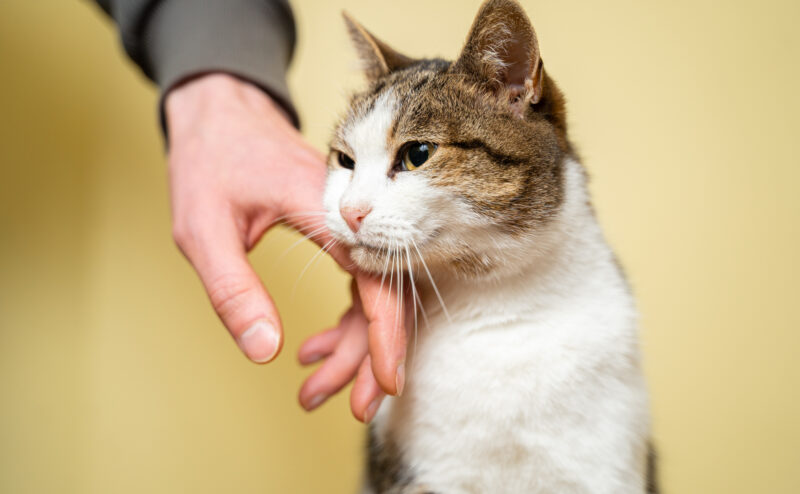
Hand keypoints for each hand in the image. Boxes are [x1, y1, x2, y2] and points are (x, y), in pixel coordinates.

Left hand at [164, 73, 404, 420]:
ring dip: (354, 347)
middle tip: (356, 407)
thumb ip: (234, 290)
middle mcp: (347, 215)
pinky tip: (315, 350)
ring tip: (316, 389)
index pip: (375, 277)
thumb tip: (266, 350)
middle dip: (372, 356)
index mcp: (322, 208)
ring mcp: (348, 223)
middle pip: (382, 294)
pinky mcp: (339, 232)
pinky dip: (343, 323)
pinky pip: (357, 283)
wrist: (221, 115)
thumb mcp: (203, 231)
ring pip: (372, 295)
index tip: (386, 381)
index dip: (384, 334)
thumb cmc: (210, 162)